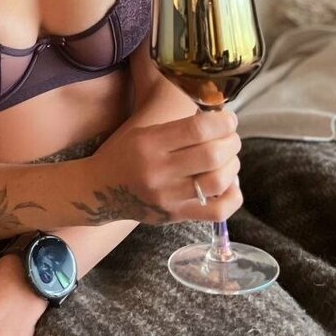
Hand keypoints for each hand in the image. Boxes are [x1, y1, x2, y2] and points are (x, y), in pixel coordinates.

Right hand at [88, 106, 242, 225]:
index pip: (197, 129)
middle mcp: (160, 171)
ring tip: (229, 159)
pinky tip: (228, 183)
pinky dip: (233, 196)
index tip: (228, 119)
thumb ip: (179, 128)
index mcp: (150, 143)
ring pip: (218, 182)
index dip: (222, 122)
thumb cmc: (125, 155)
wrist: (101, 191)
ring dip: (233, 166)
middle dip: (231, 142)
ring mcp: (169, 197)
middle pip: (212, 155)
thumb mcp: (144, 133)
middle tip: (231, 138)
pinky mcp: (176, 216)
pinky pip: (218, 211)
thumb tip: (218, 120)